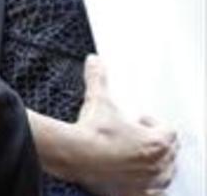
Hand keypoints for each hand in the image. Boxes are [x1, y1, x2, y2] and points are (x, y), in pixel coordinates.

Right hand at [68, 56, 177, 193]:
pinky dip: (146, 186)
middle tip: (138, 137)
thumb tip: (94, 61)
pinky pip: (152, 192)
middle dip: (156, 144)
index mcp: (157, 142)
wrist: (75, 155)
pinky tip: (132, 177)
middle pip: (169, 153)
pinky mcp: (135, 193)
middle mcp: (158, 164)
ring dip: (155, 165)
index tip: (139, 120)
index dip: (154, 124)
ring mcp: (148, 182)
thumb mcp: (98, 101)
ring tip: (137, 157)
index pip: (168, 131)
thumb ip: (98, 79)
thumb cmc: (92, 133)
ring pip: (164, 174)